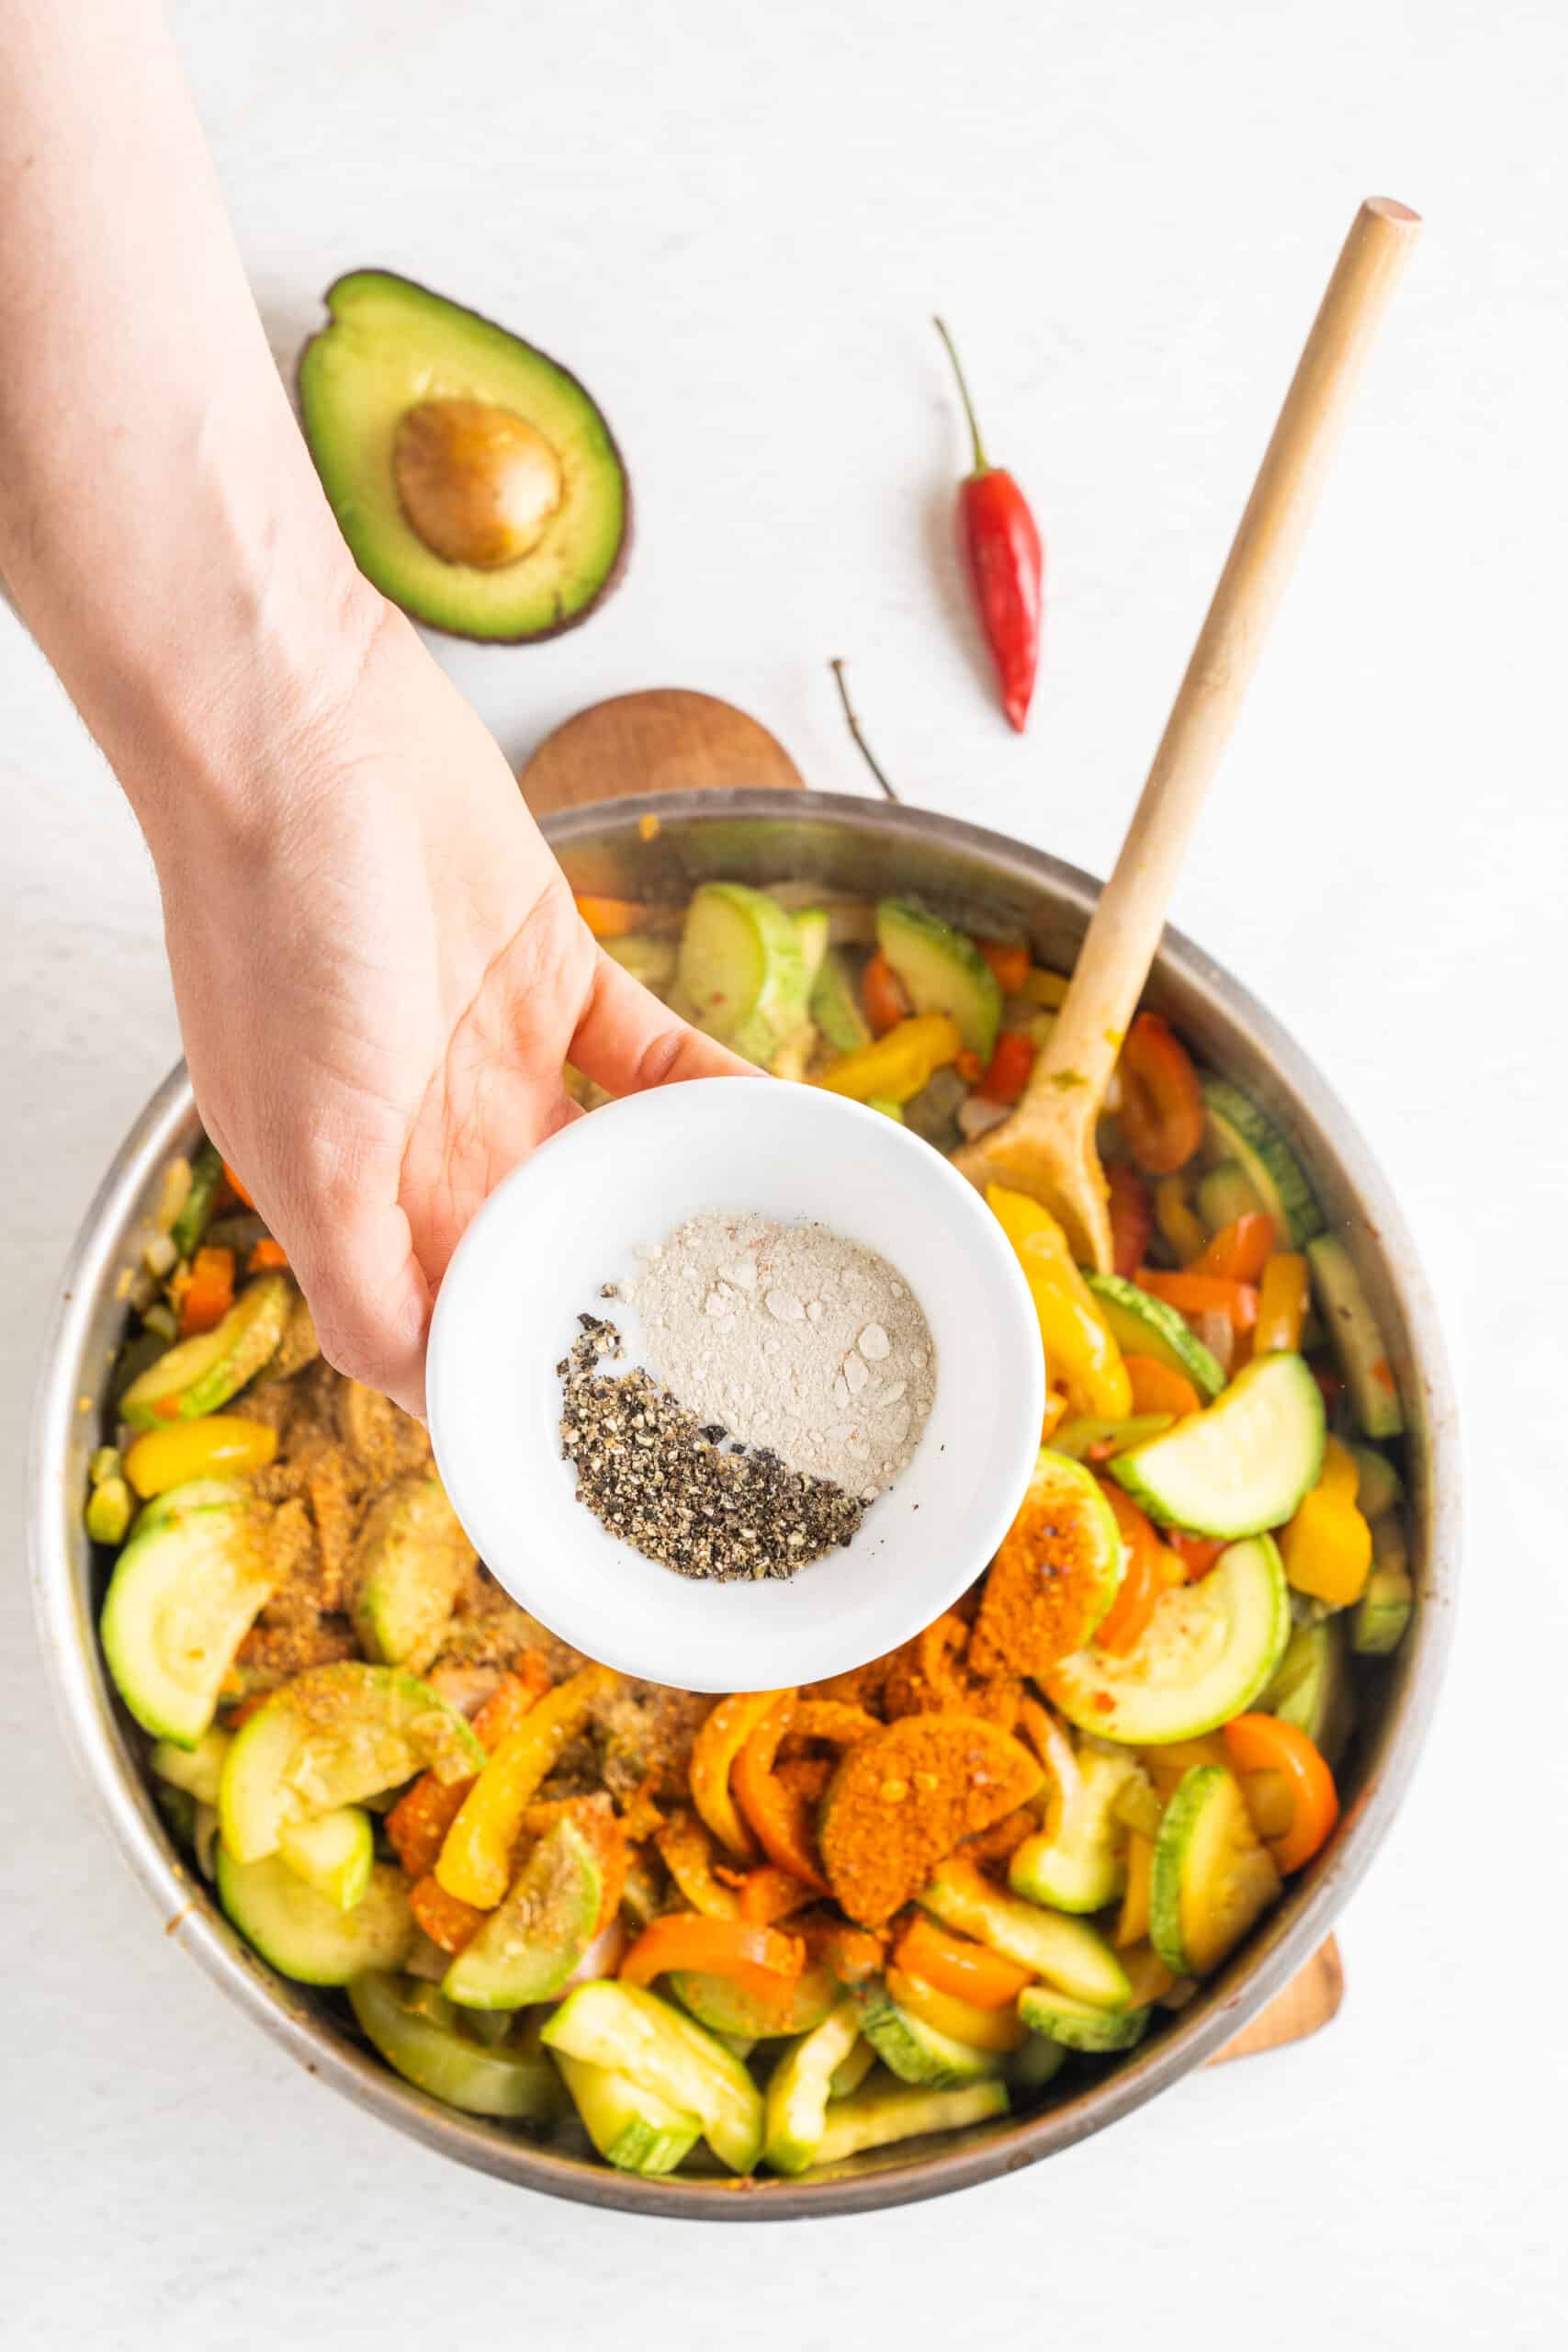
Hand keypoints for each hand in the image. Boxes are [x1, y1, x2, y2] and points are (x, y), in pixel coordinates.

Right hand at [150, 592, 749, 1414]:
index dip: (505, 1386)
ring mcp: (494, 1054)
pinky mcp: (554, 969)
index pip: (434, 1324)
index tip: (592, 1453)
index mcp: (350, 1191)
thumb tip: (414, 1396)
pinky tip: (783, 1121)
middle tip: (722, 1370)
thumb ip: (354, 1274)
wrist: (302, 726)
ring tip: (771, 1258)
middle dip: (613, 1310)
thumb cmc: (277, 926)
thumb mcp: (305, 1138)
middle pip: (535, 1251)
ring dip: (673, 1201)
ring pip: (605, 1159)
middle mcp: (423, 1137)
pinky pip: (652, 1054)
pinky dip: (714, 1086)